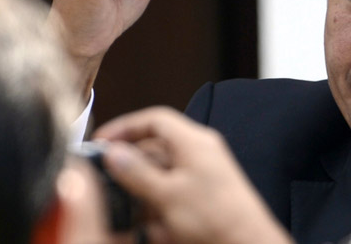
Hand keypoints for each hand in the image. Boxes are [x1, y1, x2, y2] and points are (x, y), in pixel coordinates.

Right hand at [94, 107, 291, 243]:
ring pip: (161, 171)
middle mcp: (200, 152)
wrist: (248, 243)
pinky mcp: (203, 195)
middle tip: (105, 176)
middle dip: (129, 162)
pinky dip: (155, 201)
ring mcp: (203, 173)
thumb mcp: (167, 194)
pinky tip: (142, 224)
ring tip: (120, 205)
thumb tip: (114, 153)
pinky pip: (172, 190)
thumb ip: (137, 172)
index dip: (126, 126)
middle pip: (156, 147)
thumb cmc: (216, 217)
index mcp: (194, 141)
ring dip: (139, 186)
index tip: (102, 141)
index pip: (156, 119)